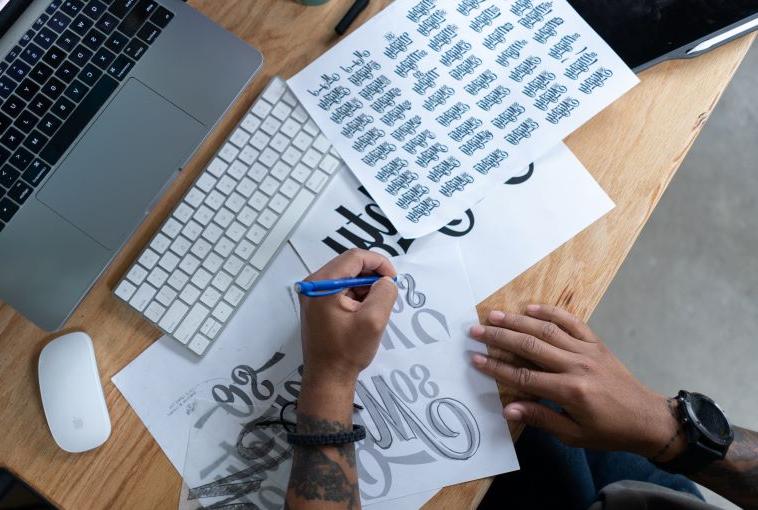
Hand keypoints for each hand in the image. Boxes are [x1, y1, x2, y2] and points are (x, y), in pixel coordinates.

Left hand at [299, 249, 397, 392]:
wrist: (328, 378)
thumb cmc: (348, 351)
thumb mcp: (373, 321)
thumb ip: (384, 293)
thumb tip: (386, 281)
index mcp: (323, 283)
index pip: (355, 257)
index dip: (378, 263)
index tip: (393, 280)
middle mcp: (313, 284)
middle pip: (349, 265)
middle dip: (372, 276)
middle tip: (387, 294)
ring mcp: (313, 295)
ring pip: (346, 277)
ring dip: (364, 287)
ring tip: (375, 307)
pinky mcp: (316, 305)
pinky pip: (340, 289)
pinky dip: (356, 295)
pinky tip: (364, 313)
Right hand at [469, 305, 685, 460]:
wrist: (648, 419)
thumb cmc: (609, 431)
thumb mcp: (574, 435)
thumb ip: (541, 418)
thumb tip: (508, 408)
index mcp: (569, 391)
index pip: (524, 377)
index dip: (496, 368)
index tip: (475, 359)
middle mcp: (576, 365)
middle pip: (530, 346)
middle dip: (499, 338)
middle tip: (475, 330)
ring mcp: (587, 351)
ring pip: (547, 330)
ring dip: (518, 321)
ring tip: (494, 315)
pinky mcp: (596, 343)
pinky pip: (571, 322)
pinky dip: (550, 312)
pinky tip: (530, 308)